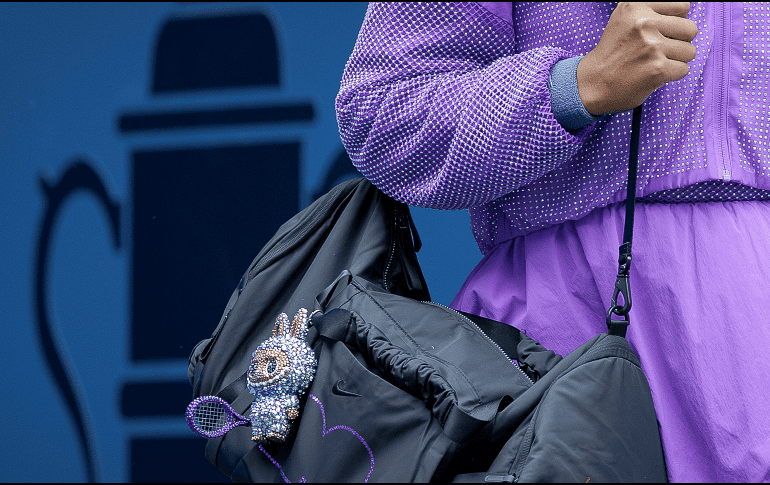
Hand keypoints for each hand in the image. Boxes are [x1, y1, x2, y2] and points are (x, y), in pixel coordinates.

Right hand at [577, 2, 697, 114]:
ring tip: (654, 62)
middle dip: (680, 42)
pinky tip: (652, 74)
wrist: (593, 82)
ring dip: (676, 60)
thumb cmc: (613, 53)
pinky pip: (683, 69)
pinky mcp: (657, 68)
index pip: (683, 6)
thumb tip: (683, 11)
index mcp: (636, 6)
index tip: (660, 31)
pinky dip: (671, 75)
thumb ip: (651, 9)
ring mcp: (651, 46)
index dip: (675, 22)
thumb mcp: (625, 18)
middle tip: (658, 50)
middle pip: (690, 29)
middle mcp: (643, 22)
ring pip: (689, 51)